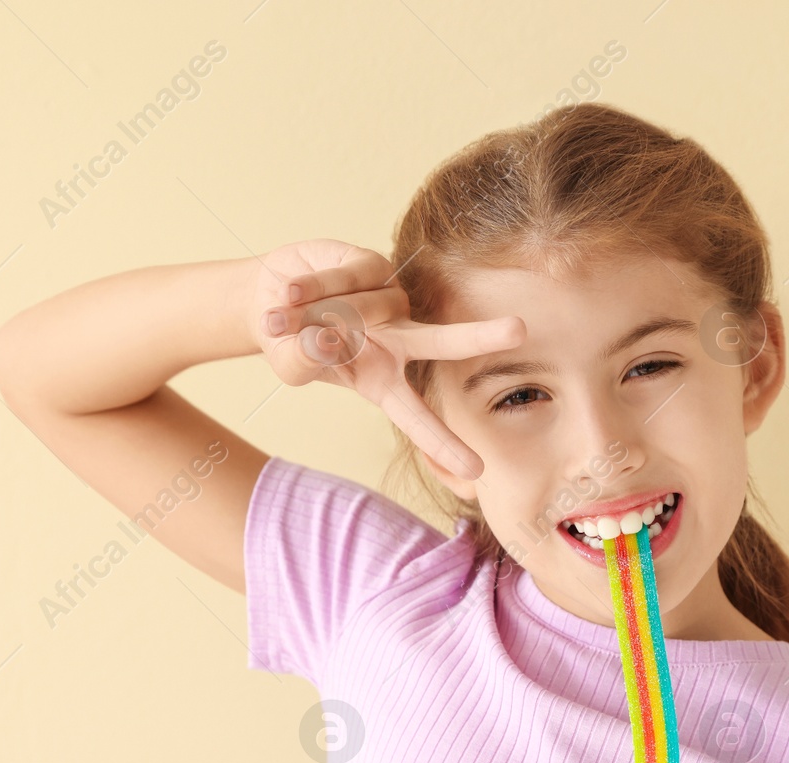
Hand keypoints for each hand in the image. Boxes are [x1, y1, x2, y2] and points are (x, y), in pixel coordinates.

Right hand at [244, 239, 523, 480]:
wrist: (268, 296)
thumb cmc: (291, 343)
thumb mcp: (291, 365)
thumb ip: (306, 362)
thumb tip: (329, 341)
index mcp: (383, 381)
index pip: (417, 417)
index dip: (442, 443)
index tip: (476, 472)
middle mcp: (398, 341)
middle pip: (442, 341)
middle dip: (480, 335)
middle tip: (520, 331)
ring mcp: (389, 302)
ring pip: (359, 310)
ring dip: (309, 317)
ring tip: (280, 317)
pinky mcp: (373, 265)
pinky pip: (346, 279)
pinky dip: (310, 290)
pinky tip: (293, 292)